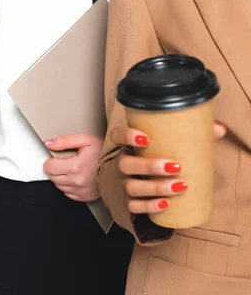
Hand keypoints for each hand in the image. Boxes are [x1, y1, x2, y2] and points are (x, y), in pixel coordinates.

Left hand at [43, 134, 103, 201]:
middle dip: (55, 169)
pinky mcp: (85, 197)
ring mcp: (81, 191)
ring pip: (59, 186)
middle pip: (52, 177)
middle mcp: (77, 181)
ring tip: (73, 169)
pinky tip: (77, 178)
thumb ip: (65, 141)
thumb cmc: (105, 152)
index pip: (49, 167)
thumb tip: (49, 143)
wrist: (120, 166)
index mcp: (76, 166)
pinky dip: (69, 186)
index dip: (50, 161)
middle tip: (66, 162)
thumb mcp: (86, 140)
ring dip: (62, 178)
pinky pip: (68, 193)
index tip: (55, 158)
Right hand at [111, 122, 226, 213]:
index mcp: (129, 145)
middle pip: (125, 164)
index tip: (146, 138)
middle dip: (149, 166)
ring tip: (179, 186)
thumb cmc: (162, 155)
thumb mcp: (171, 142)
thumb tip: (219, 130)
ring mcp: (125, 183)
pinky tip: (166, 204)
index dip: (126, 136)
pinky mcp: (131, 201)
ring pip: (131, 187)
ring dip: (155, 187)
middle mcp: (123, 163)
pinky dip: (149, 206)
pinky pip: (134, 206)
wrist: (150, 178)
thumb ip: (194, 132)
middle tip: (176, 167)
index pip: (117, 136)